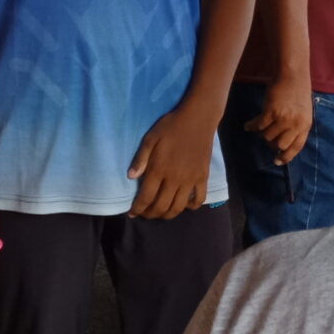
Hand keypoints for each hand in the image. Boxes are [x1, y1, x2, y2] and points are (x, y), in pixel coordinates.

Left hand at [126, 101, 216, 218]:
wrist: (198, 119)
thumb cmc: (171, 126)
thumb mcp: (150, 138)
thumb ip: (140, 159)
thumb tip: (131, 177)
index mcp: (159, 170)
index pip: (146, 197)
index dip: (138, 209)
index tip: (132, 213)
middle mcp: (174, 179)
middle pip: (161, 206)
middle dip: (150, 214)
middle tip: (145, 213)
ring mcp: (190, 180)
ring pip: (178, 207)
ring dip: (167, 215)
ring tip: (161, 213)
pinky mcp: (203, 177)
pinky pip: (198, 199)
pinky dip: (191, 206)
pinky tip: (184, 204)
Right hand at [248, 75, 314, 165]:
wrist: (292, 76)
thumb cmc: (297, 93)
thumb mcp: (302, 112)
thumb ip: (296, 126)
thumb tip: (281, 143)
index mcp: (305, 125)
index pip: (296, 147)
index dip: (286, 156)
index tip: (277, 161)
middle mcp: (295, 124)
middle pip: (280, 145)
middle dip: (272, 143)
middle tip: (267, 137)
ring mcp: (283, 118)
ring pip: (268, 136)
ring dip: (262, 133)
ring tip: (259, 127)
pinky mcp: (271, 112)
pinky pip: (259, 126)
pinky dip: (252, 126)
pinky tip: (248, 125)